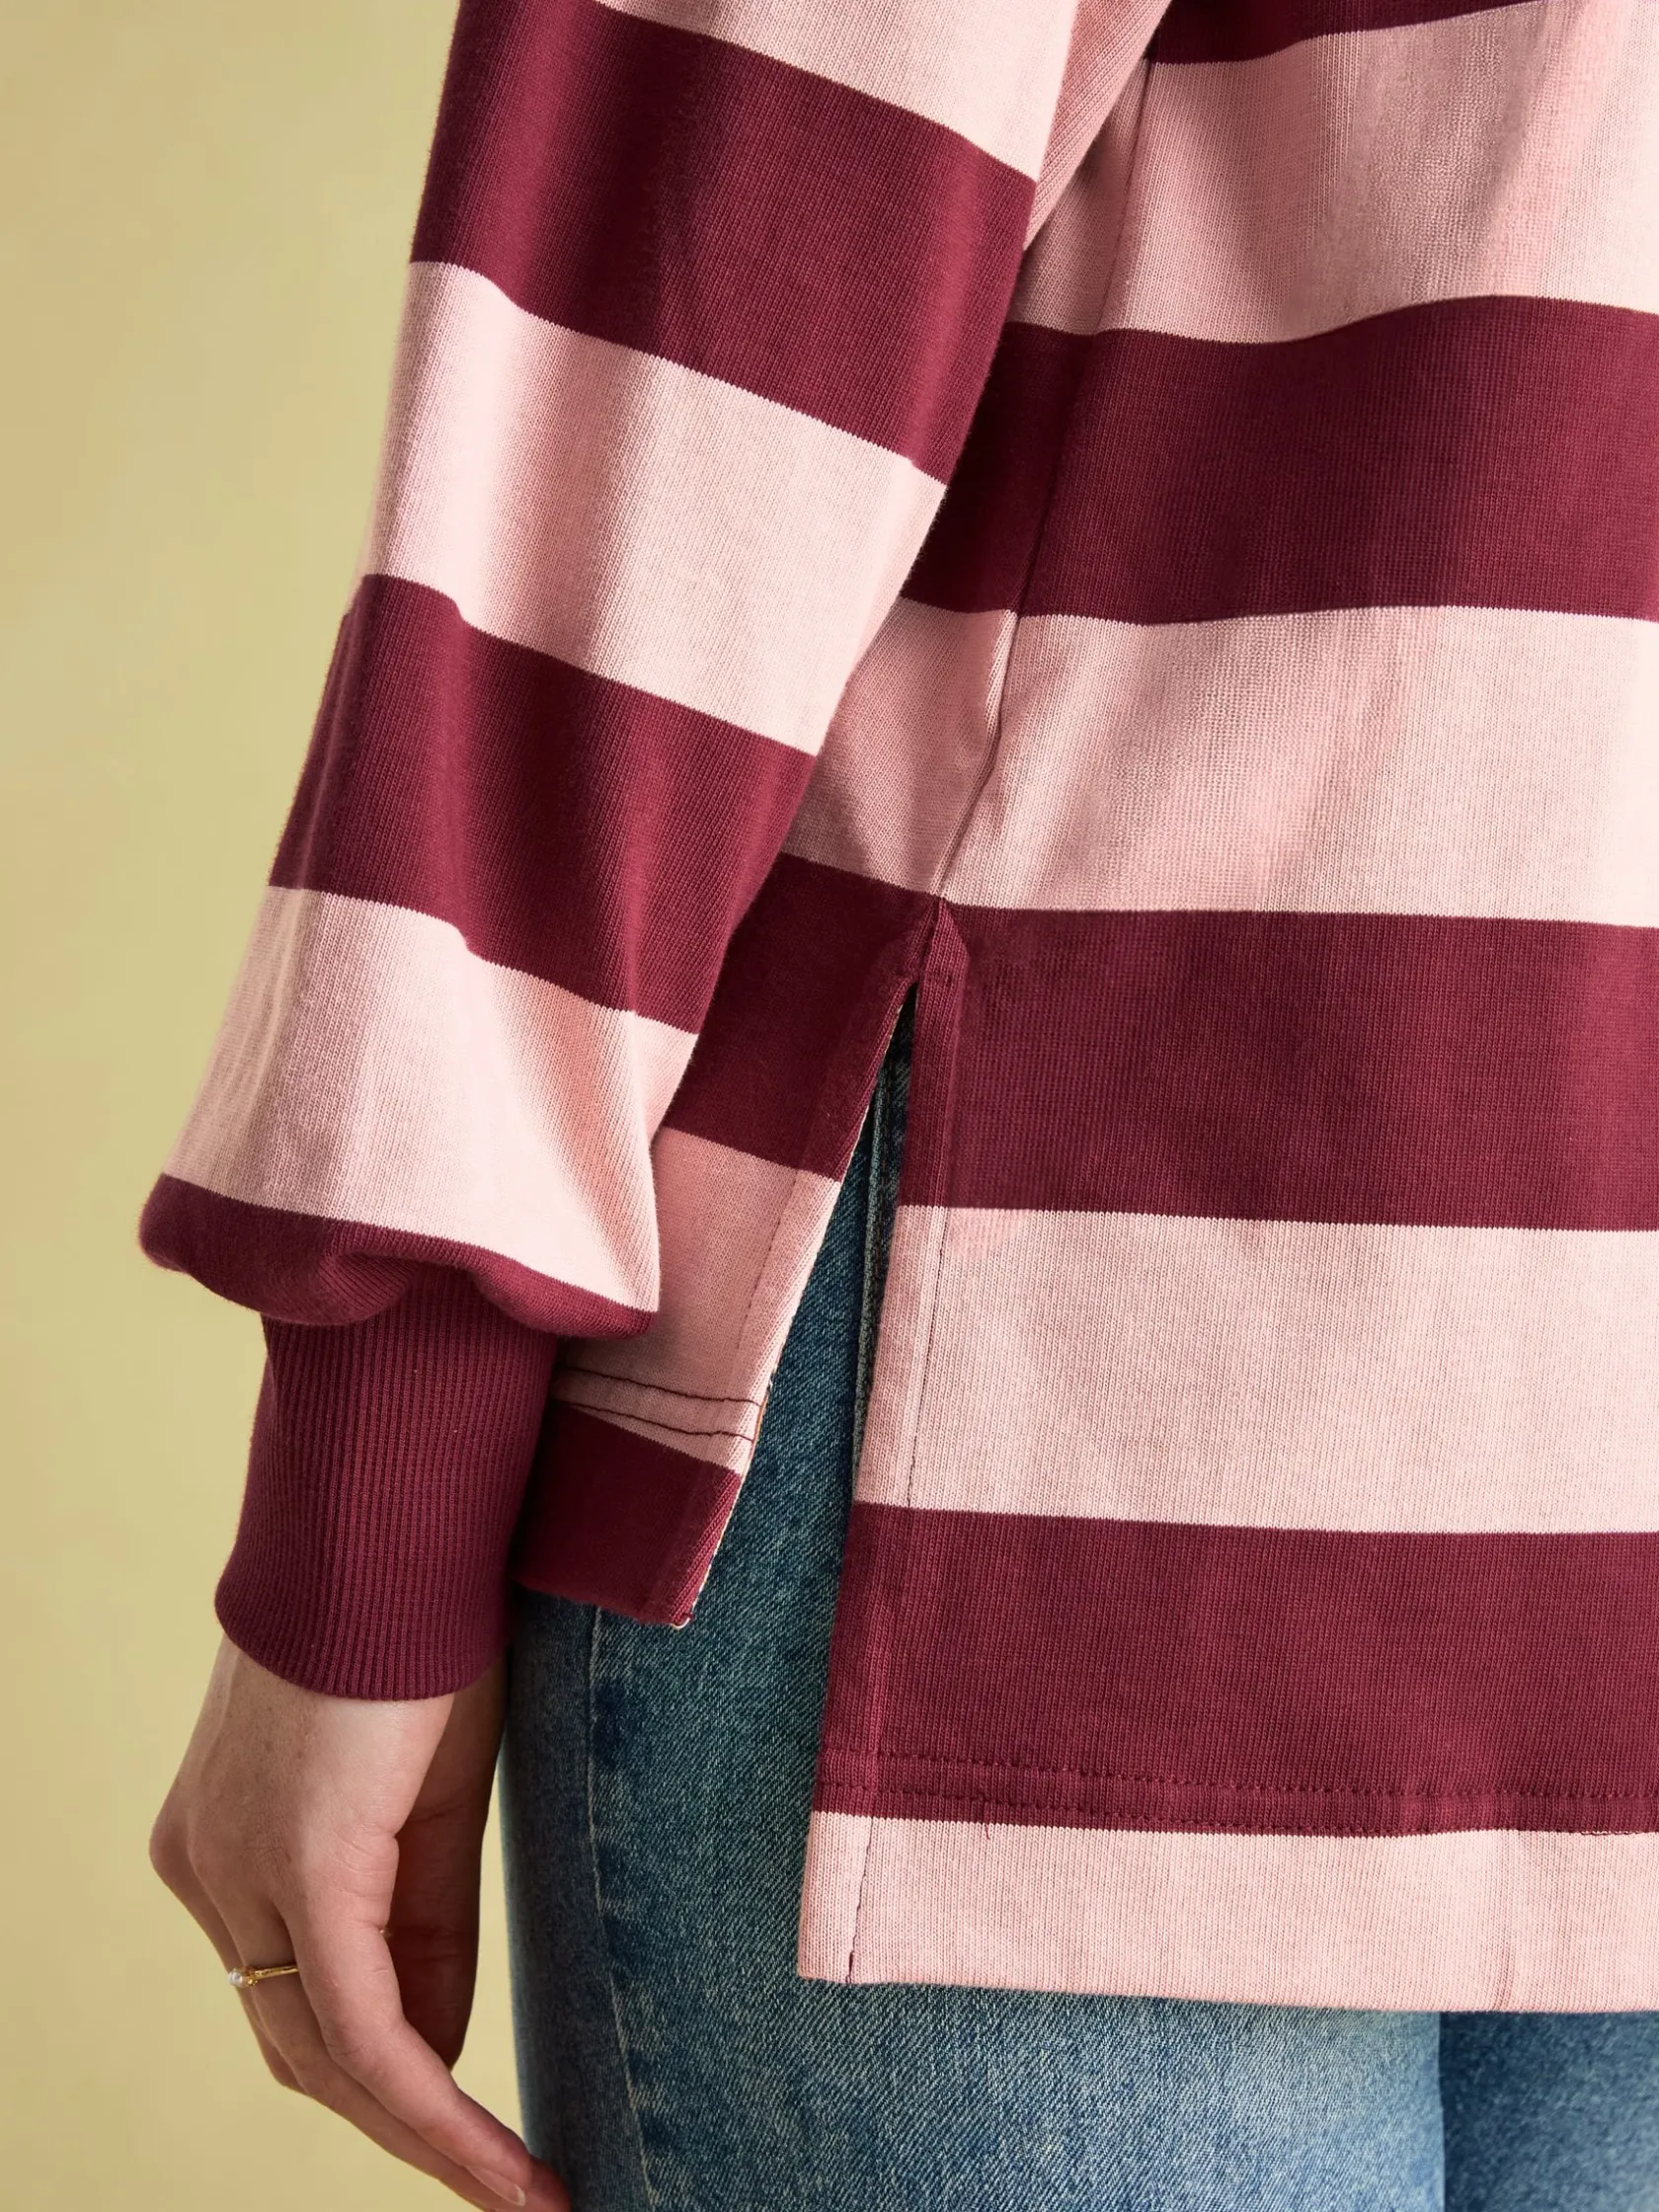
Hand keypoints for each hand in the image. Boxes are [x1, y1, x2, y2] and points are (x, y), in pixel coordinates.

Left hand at [151, 1638, 567, 2210]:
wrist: (408, 1519)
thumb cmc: (429, 1627)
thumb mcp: (432, 1790)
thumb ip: (425, 1915)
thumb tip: (443, 2048)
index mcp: (224, 1839)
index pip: (302, 1991)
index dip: (395, 2069)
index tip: (479, 2127)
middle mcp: (206, 1865)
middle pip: (299, 2039)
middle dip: (402, 2121)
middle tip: (505, 2179)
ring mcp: (236, 1867)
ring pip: (323, 2051)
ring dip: (424, 2132)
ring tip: (519, 2189)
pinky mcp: (297, 1864)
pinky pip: (360, 2024)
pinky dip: (430, 2104)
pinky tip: (496, 2158)